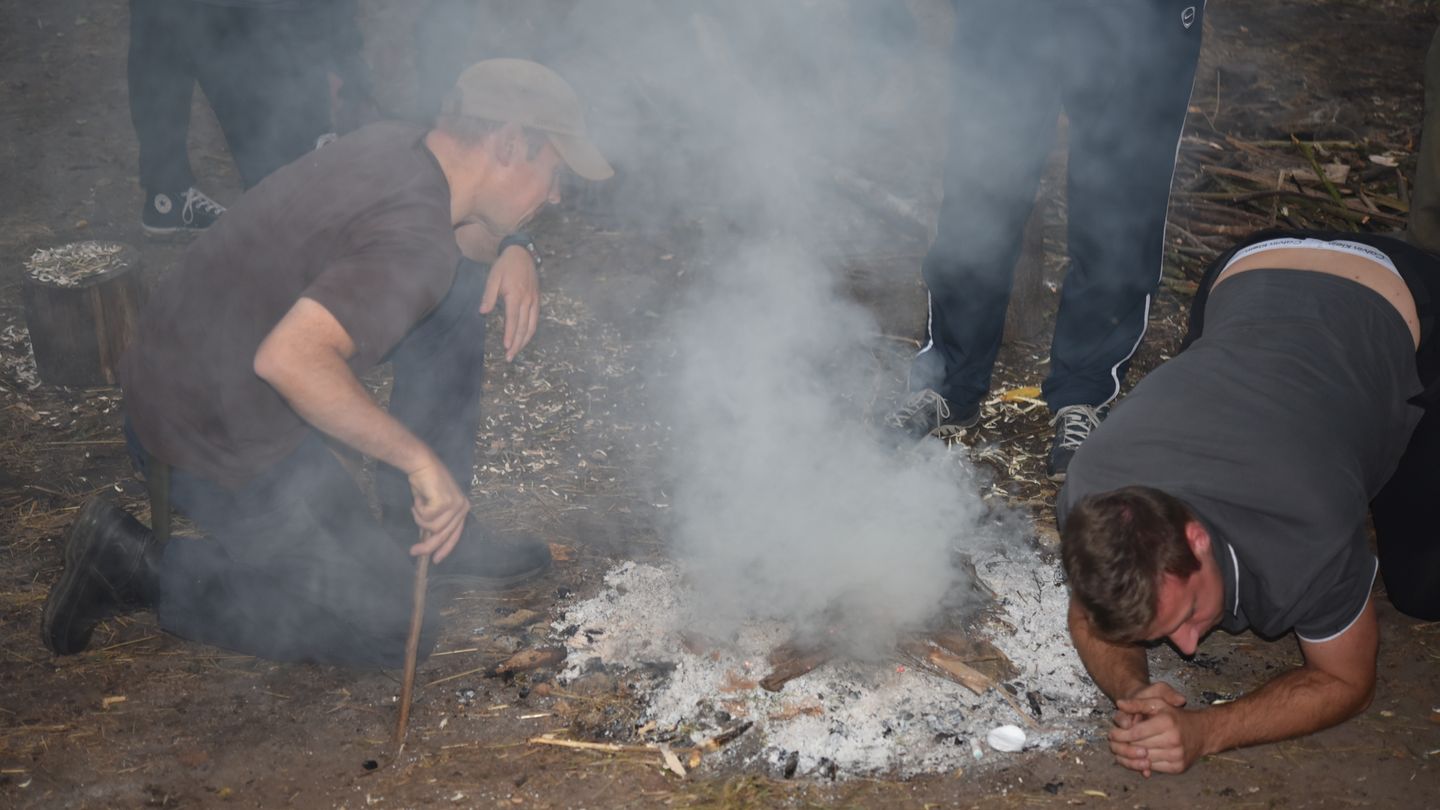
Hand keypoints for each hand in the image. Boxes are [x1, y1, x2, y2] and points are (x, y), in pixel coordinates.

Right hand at [405, 459, 468, 562]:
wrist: (421, 463)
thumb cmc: (425, 483)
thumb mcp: (432, 506)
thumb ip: (436, 521)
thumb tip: (429, 541)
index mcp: (462, 508)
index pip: (456, 534)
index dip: (445, 548)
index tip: (436, 560)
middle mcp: (462, 507)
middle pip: (444, 535)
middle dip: (428, 546)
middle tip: (413, 551)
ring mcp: (455, 504)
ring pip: (432, 527)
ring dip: (419, 518)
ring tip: (417, 505)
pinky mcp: (445, 502)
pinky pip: (426, 518)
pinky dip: (418, 510)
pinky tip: (419, 498)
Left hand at [480, 243, 539, 360]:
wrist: (522, 254)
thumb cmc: (505, 266)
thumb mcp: (493, 277)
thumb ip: (488, 295)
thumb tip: (483, 312)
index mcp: (515, 295)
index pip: (513, 319)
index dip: (509, 334)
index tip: (506, 347)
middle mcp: (527, 300)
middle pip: (523, 327)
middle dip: (516, 344)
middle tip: (510, 357)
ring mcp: (534, 301)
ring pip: (531, 326)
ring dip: (524, 341)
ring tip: (517, 352)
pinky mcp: (537, 300)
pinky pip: (535, 320)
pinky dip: (530, 332)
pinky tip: (524, 339)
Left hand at [1111, 685, 1204, 775]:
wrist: (1202, 733)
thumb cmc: (1175, 716)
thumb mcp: (1158, 703)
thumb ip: (1138, 703)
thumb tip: (1119, 703)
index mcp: (1166, 722)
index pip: (1136, 733)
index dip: (1120, 734)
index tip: (1111, 734)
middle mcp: (1173, 739)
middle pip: (1138, 747)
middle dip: (1123, 746)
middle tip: (1112, 744)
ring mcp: (1177, 755)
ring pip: (1144, 760)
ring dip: (1130, 757)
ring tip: (1121, 751)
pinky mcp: (1178, 767)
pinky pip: (1154, 768)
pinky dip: (1143, 764)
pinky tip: (1136, 757)